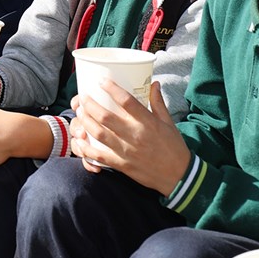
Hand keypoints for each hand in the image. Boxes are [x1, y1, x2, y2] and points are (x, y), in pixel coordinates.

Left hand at [70, 81, 190, 193]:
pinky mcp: (122, 165)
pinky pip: (100, 156)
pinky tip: (79, 141)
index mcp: (147, 122)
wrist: (179, 176)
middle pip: (106, 117)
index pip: (126, 101)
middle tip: (83, 96)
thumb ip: (158, 103)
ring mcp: (127, 151)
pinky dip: (87, 149)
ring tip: (80, 112)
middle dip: (90, 104)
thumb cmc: (174, 147)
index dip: (112, 89)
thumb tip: (154, 84)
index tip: (101, 81)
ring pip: (99, 134)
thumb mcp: (168, 122)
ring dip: (86, 121)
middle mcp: (135, 135)